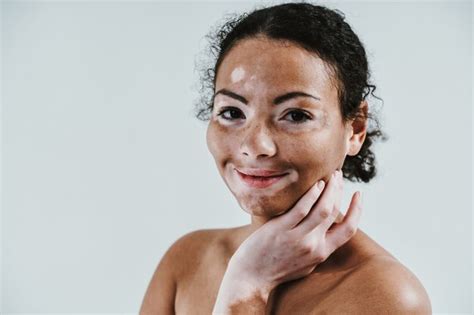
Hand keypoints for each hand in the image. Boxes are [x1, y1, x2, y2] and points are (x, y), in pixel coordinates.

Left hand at [227, 169, 362, 290]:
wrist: (252, 277)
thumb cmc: (277, 268)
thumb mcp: (306, 263)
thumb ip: (318, 247)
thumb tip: (327, 229)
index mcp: (322, 252)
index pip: (349, 229)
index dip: (357, 210)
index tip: (359, 195)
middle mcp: (313, 245)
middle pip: (334, 212)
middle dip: (339, 190)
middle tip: (338, 175)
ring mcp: (297, 238)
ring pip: (322, 209)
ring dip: (329, 189)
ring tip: (329, 175)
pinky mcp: (280, 230)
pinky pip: (301, 209)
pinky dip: (311, 195)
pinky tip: (315, 184)